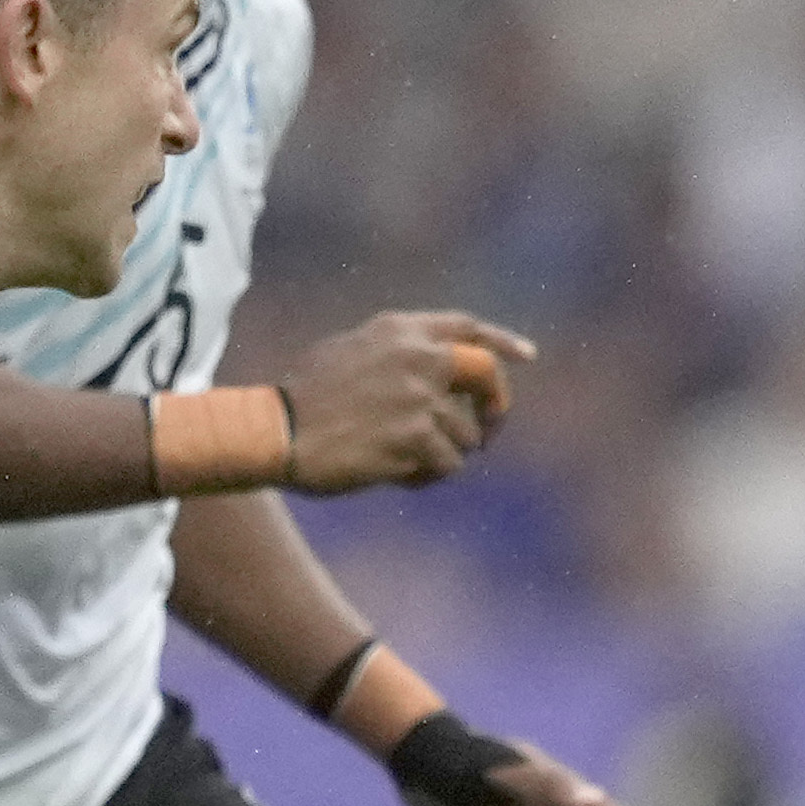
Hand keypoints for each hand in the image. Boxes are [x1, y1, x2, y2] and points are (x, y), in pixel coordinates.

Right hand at [283, 311, 533, 491]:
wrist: (278, 431)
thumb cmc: (304, 399)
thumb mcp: (349, 352)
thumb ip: (396, 352)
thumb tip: (440, 370)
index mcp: (400, 330)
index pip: (467, 328)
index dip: (501, 343)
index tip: (526, 357)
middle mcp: (417, 356)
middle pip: (486, 375)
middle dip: (496, 406)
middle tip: (489, 431)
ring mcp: (419, 397)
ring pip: (466, 433)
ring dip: (445, 454)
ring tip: (407, 461)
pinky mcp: (416, 438)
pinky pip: (447, 465)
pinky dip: (428, 477)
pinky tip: (398, 476)